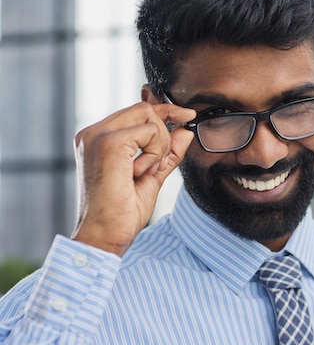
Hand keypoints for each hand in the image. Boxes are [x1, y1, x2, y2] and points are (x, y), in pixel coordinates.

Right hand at [71, 102, 195, 256]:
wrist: (105, 235)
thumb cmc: (122, 212)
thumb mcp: (152, 176)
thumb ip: (167, 152)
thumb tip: (185, 131)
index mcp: (97, 139)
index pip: (136, 111)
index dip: (165, 110)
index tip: (188, 115)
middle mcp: (93, 133)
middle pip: (144, 109)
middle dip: (164, 134)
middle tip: (158, 165)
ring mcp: (99, 135)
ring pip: (149, 117)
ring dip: (159, 147)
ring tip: (145, 172)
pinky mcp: (110, 143)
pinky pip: (151, 132)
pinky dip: (155, 154)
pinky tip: (140, 173)